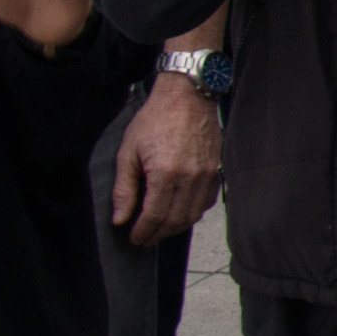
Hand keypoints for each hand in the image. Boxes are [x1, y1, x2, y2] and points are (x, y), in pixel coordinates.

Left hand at [110, 69, 223, 241]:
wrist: (187, 97)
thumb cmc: (155, 119)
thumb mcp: (128, 152)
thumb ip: (124, 189)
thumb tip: (120, 218)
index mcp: (165, 173)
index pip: (155, 216)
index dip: (143, 231)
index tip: (134, 237)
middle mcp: (190, 178)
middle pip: (175, 220)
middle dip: (158, 234)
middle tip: (144, 238)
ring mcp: (207, 175)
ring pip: (193, 215)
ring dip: (175, 227)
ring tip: (160, 229)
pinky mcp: (216, 171)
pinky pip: (206, 202)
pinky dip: (192, 213)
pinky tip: (179, 211)